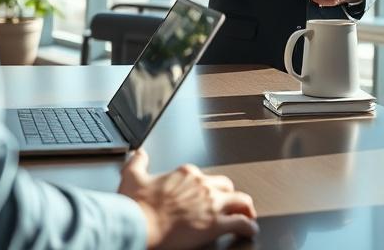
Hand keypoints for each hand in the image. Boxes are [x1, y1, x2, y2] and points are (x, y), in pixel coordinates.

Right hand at [118, 148, 257, 248]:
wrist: (138, 224)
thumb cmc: (136, 206)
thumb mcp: (133, 177)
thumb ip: (138, 163)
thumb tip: (139, 153)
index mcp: (186, 174)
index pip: (206, 177)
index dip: (208, 187)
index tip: (206, 194)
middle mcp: (202, 184)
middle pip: (227, 186)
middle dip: (230, 195)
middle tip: (232, 204)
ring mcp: (211, 203)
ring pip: (240, 201)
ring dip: (246, 208)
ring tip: (248, 216)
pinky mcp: (215, 223)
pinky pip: (240, 223)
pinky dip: (248, 226)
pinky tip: (250, 230)